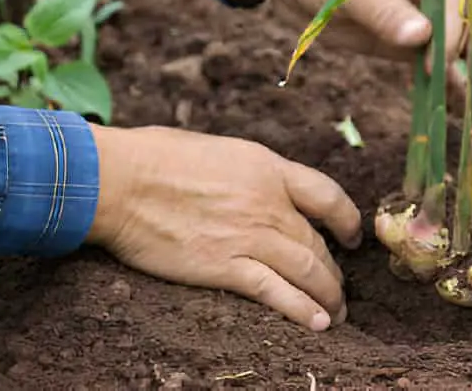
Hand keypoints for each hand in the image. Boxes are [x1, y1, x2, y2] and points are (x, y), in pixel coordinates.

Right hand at [85, 124, 362, 330]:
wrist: (120, 181)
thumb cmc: (153, 156)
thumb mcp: (214, 148)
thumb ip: (243, 170)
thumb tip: (248, 182)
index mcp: (266, 167)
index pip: (326, 195)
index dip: (347, 219)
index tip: (351, 236)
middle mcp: (267, 202)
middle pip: (317, 242)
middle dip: (333, 271)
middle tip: (337, 288)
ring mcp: (248, 236)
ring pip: (307, 271)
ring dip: (328, 296)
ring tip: (336, 314)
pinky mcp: (225, 267)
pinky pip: (276, 293)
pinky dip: (302, 310)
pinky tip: (317, 324)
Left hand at [248, 0, 463, 68]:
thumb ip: (382, 10)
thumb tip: (422, 36)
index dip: (448, 32)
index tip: (436, 64)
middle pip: (458, 24)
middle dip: (470, 56)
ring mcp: (415, 15)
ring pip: (448, 46)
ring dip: (462, 73)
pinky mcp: (400, 39)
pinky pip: (425, 61)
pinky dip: (438, 81)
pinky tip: (452, 106)